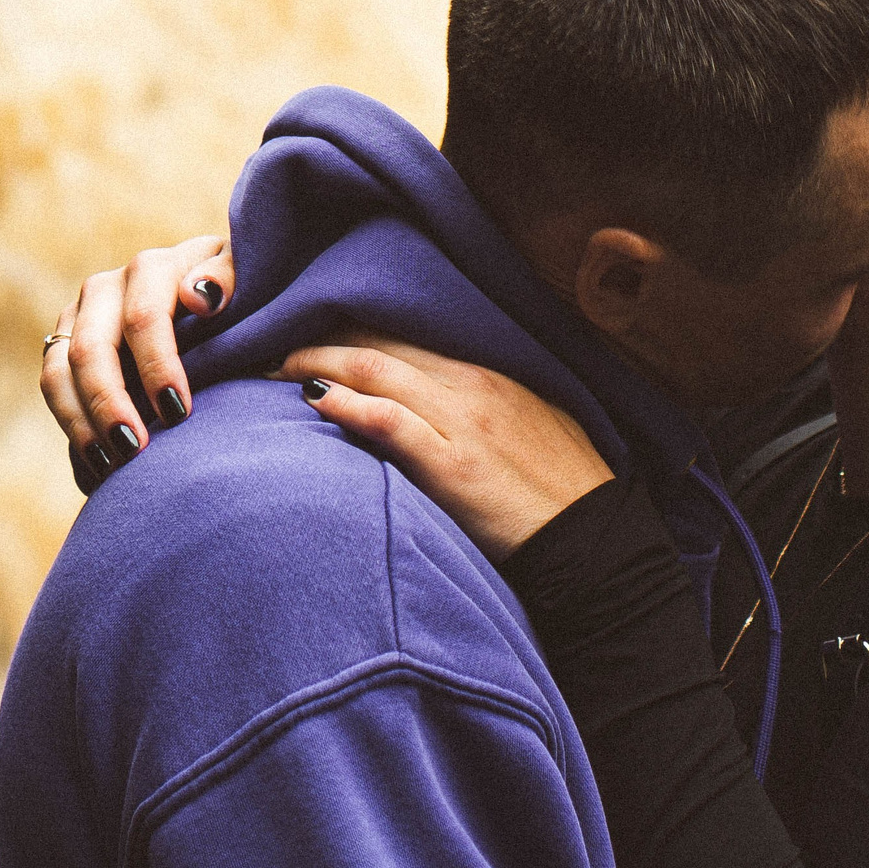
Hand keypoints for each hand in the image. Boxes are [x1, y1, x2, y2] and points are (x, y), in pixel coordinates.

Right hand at [42, 234, 235, 479]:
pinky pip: (53, 388)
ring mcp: (80, 316)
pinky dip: (71, 426)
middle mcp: (107, 287)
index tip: (179, 412)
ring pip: (58, 372)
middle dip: (109, 403)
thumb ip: (229, 277)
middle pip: (91, 349)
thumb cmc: (236, 291)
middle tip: (134, 449)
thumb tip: (200, 297)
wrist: (208, 293)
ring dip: (80, 422)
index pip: (144, 318)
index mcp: (152, 269)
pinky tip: (97, 463)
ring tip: (111, 465)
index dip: (158, 367)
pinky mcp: (65, 343)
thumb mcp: (244, 276)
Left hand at [279, 337, 613, 561]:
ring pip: (376, 370)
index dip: (352, 326)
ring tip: (276, 368)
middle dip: (322, 337)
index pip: (405, 332)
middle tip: (275, 343)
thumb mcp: (528, 424)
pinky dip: (348, 404)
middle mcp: (471, 385)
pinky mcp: (454, 465)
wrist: (593, 540)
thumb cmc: (560, 488)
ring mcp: (462, 422)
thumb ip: (480, 404)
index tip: (313, 329)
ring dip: (318, 363)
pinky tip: (314, 399)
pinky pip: (389, 421)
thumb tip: (431, 401)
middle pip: (380, 342)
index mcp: (488, 373)